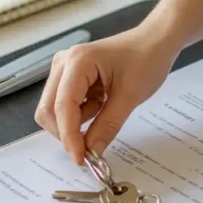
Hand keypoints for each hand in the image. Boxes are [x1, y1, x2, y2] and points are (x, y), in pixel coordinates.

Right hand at [34, 27, 177, 163]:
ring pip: (53, 109)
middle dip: (67, 132)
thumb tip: (91, 152)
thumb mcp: (129, 97)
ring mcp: (63, 68)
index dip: (69, 137)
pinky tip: (100, 104)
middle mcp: (63, 62)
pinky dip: (78, 114)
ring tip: (103, 109)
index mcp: (77, 61)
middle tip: (91, 146)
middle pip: (49, 109)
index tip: (81, 160)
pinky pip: (63, 104)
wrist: (154, 42)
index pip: (63, 107)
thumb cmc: (146, 60)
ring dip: (74, 122)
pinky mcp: (68, 75)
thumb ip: (107, 126)